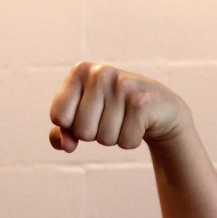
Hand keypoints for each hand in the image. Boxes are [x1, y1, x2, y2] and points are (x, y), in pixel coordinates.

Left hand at [49, 62, 186, 152]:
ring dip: (114, 138)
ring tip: (124, 119)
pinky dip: (130, 141)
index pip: (58, 117)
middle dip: (94, 134)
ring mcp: (123, 86)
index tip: (87, 114)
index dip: (70, 126)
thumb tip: (66, 146)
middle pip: (82, 131)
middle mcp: (101, 73)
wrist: (158, 107)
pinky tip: (138, 124)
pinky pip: (125, 141)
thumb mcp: (82, 116)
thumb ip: (61, 133)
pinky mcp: (143, 103)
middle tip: (110, 118)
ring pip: (104, 138)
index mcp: (80, 71)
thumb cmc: (112, 111)